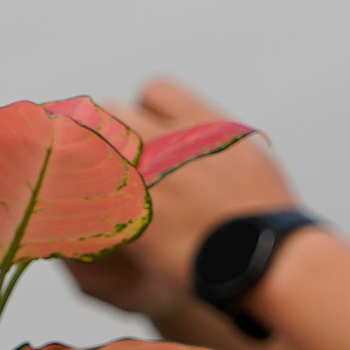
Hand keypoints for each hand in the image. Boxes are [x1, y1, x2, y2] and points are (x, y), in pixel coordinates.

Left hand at [66, 78, 298, 313]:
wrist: (265, 258)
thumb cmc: (266, 216)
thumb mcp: (249, 159)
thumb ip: (214, 139)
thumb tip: (198, 132)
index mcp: (202, 123)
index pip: (154, 90)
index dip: (148, 110)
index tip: (152, 131)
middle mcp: (169, 142)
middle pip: (113, 114)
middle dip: (112, 136)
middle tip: (118, 163)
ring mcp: (147, 177)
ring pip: (90, 152)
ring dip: (91, 168)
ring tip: (99, 191)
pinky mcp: (130, 214)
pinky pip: (86, 196)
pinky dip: (83, 205)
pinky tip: (92, 221)